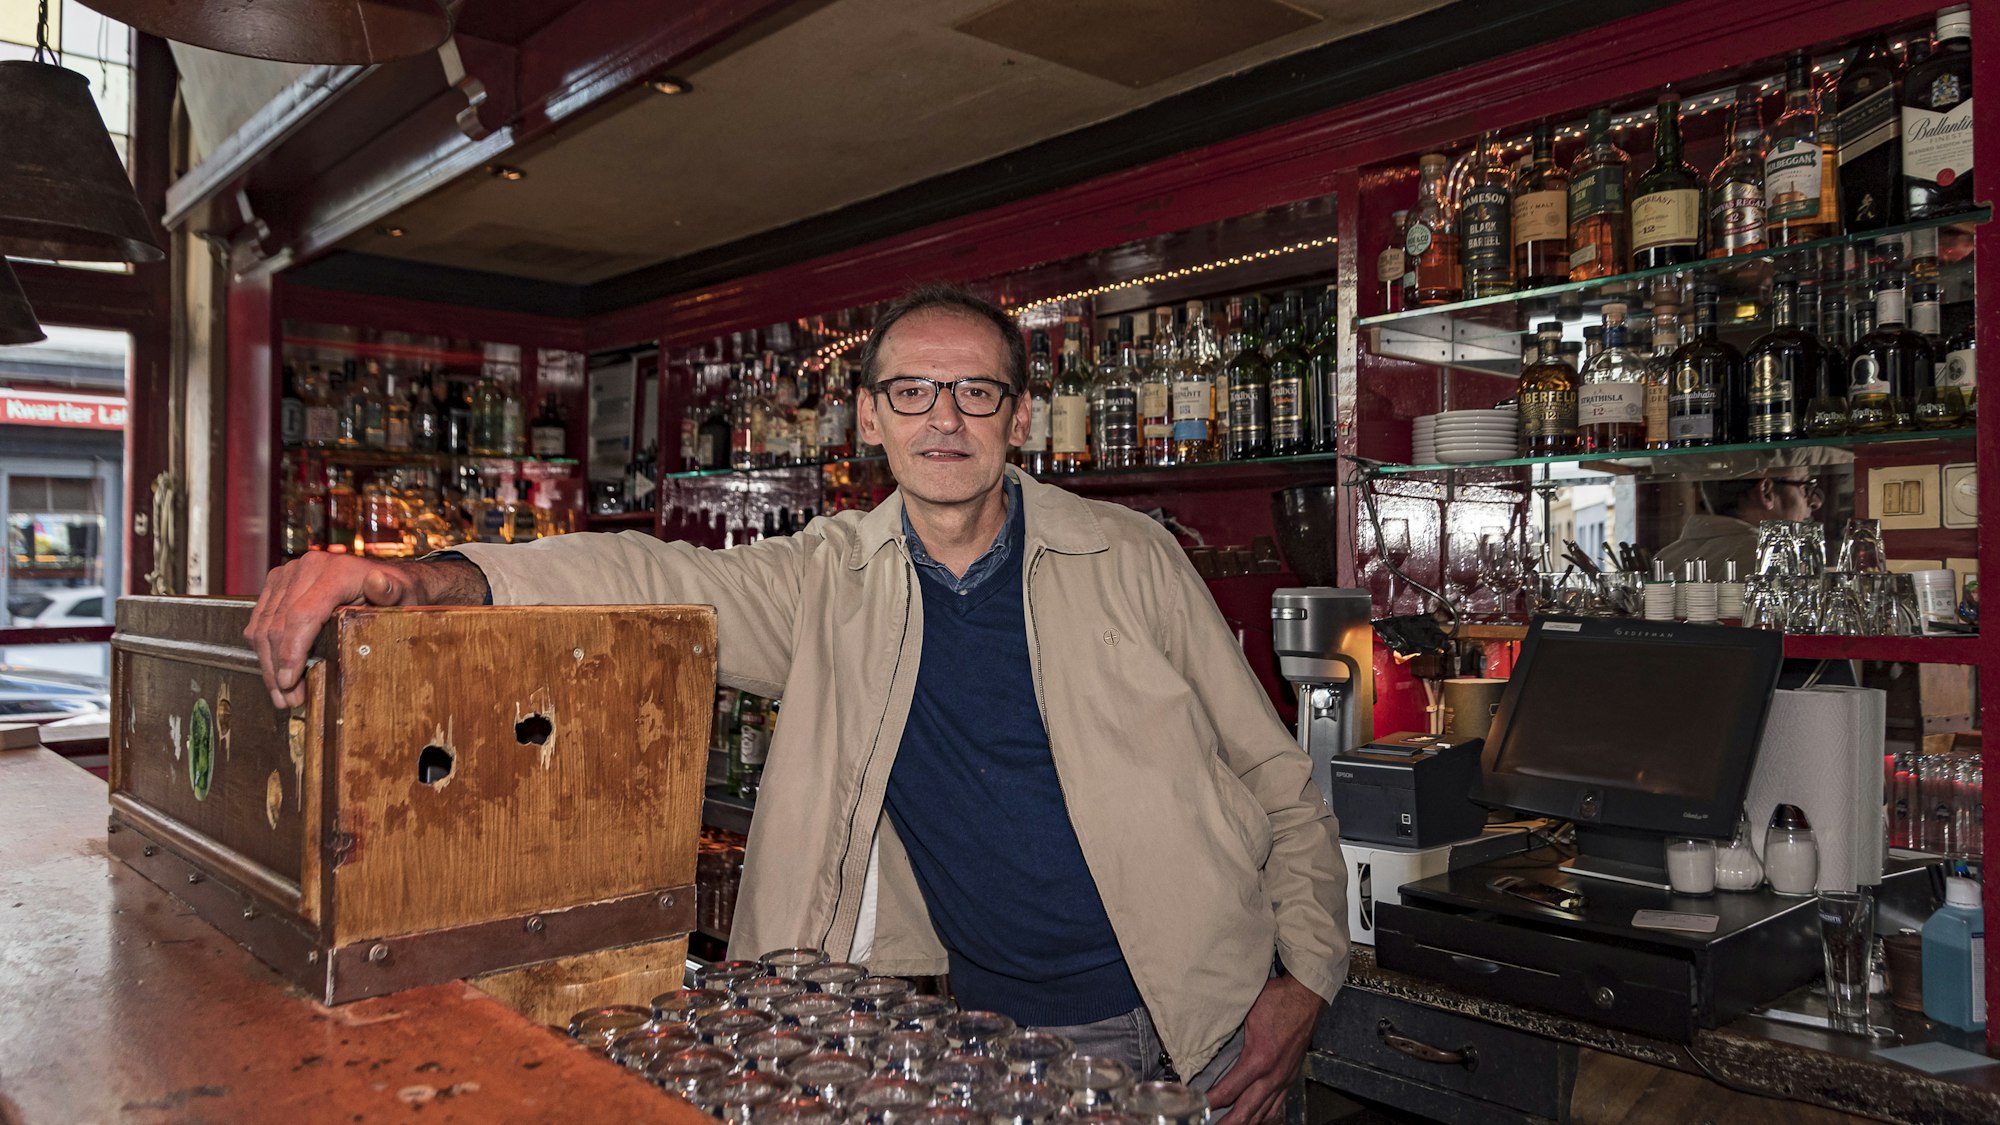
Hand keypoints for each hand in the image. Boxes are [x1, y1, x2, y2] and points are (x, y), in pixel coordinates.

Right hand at [245, 553, 471, 708]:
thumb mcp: (402, 595)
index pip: (301, 616)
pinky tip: (274, 670)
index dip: (291, 652)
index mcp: (335, 572)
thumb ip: (390, 593)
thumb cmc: (395, 592)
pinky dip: (263, 648)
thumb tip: (378, 582)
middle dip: (278, 667)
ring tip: (281, 693)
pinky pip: (259, 619)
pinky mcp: (277, 582)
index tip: (289, 682)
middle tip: (288, 699)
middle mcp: (306, 568)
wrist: (385, 577)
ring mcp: (288, 574)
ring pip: (262, 625)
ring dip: (267, 663)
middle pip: (278, 624)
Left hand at [1204, 974, 1325, 1124]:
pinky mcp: (1291, 1077)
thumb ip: (1227, 1028)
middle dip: (1227, 1124)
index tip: (1197, 1107)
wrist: (1307, 996)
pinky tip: (1255, 1121)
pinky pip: (1277, 1106)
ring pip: (1263, 1113)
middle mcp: (1273, 1075)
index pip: (1229, 1090)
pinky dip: (1264, 1117)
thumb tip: (1202, 1033)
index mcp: (1259, 1059)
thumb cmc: (1278, 999)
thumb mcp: (1246, 1011)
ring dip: (1245, 1123)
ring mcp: (1284, 1078)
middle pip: (1247, 1111)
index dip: (1210, 1102)